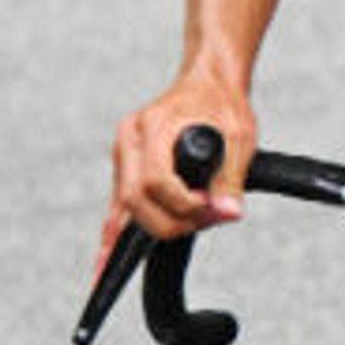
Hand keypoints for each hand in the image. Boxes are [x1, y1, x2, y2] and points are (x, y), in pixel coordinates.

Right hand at [106, 81, 251, 259]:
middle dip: (169, 221)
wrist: (208, 83)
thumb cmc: (222, 103)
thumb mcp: (240, 136)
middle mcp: (130, 140)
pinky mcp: (126, 167)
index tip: (211, 208)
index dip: (182, 204)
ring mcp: (124, 154)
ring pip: (122, 206)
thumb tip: (229, 213)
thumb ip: (232, 177)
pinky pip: (118, 205)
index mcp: (153, 126)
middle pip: (134, 199)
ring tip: (155, 246)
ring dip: (148, 229)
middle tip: (205, 222)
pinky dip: (114, 232)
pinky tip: (104, 261)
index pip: (155, 180)